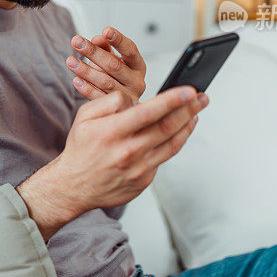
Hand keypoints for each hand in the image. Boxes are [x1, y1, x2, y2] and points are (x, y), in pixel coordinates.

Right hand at [16, 86, 207, 239]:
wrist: (73, 186)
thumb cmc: (80, 148)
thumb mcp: (84, 117)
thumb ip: (109, 102)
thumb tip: (135, 100)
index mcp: (113, 132)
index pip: (150, 112)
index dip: (173, 100)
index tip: (190, 90)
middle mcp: (128, 151)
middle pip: (168, 127)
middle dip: (189, 109)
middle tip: (203, 97)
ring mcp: (138, 169)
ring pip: (172, 144)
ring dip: (188, 126)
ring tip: (197, 113)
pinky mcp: (144, 181)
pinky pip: (163, 158)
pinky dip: (174, 143)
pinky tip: (179, 131)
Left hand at [66, 27, 146, 100]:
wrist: (122, 104)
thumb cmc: (118, 76)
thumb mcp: (114, 59)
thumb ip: (106, 48)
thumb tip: (97, 39)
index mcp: (138, 66)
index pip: (130, 50)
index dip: (119, 40)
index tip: (106, 30)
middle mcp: (137, 81)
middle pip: (114, 65)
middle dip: (93, 52)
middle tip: (77, 41)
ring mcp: (127, 96)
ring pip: (105, 82)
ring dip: (86, 70)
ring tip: (70, 61)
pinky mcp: (116, 110)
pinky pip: (98, 97)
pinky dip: (86, 88)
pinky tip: (76, 80)